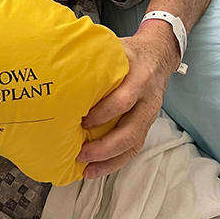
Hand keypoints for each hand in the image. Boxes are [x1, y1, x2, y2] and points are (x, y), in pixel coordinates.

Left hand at [77, 21, 180, 178]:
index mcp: (139, 78)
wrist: (158, 54)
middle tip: (81, 152)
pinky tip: (97, 168)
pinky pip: (134, 148)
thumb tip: (61, 65)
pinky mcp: (147, 124)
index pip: (123, 100)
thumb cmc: (131, 53)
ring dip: (110, 160)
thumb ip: (95, 59)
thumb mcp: (116, 49)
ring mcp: (149, 114)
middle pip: (131, 130)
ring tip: (87, 169)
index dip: (103, 113)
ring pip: (134, 144)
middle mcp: (147, 99)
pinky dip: (115, 161)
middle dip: (105, 146)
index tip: (82, 121)